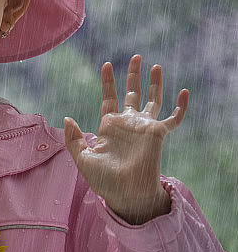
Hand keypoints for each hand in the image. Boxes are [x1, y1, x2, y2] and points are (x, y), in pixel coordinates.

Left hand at [64, 54, 188, 224]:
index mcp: (110, 128)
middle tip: (136, 57)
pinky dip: (180, 107)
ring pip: (152, 100)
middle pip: (132, 94)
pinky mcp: (158, 134)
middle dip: (133, 76)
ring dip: (154, 83)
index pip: (109, 99)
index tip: (106, 64)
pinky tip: (184, 92)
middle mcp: (128, 124)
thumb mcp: (83, 159)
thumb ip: (74, 139)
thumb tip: (67, 118)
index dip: (108, 82)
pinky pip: (173, 119)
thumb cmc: (105, 181)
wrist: (126, 194)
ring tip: (155, 66)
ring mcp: (144, 128)